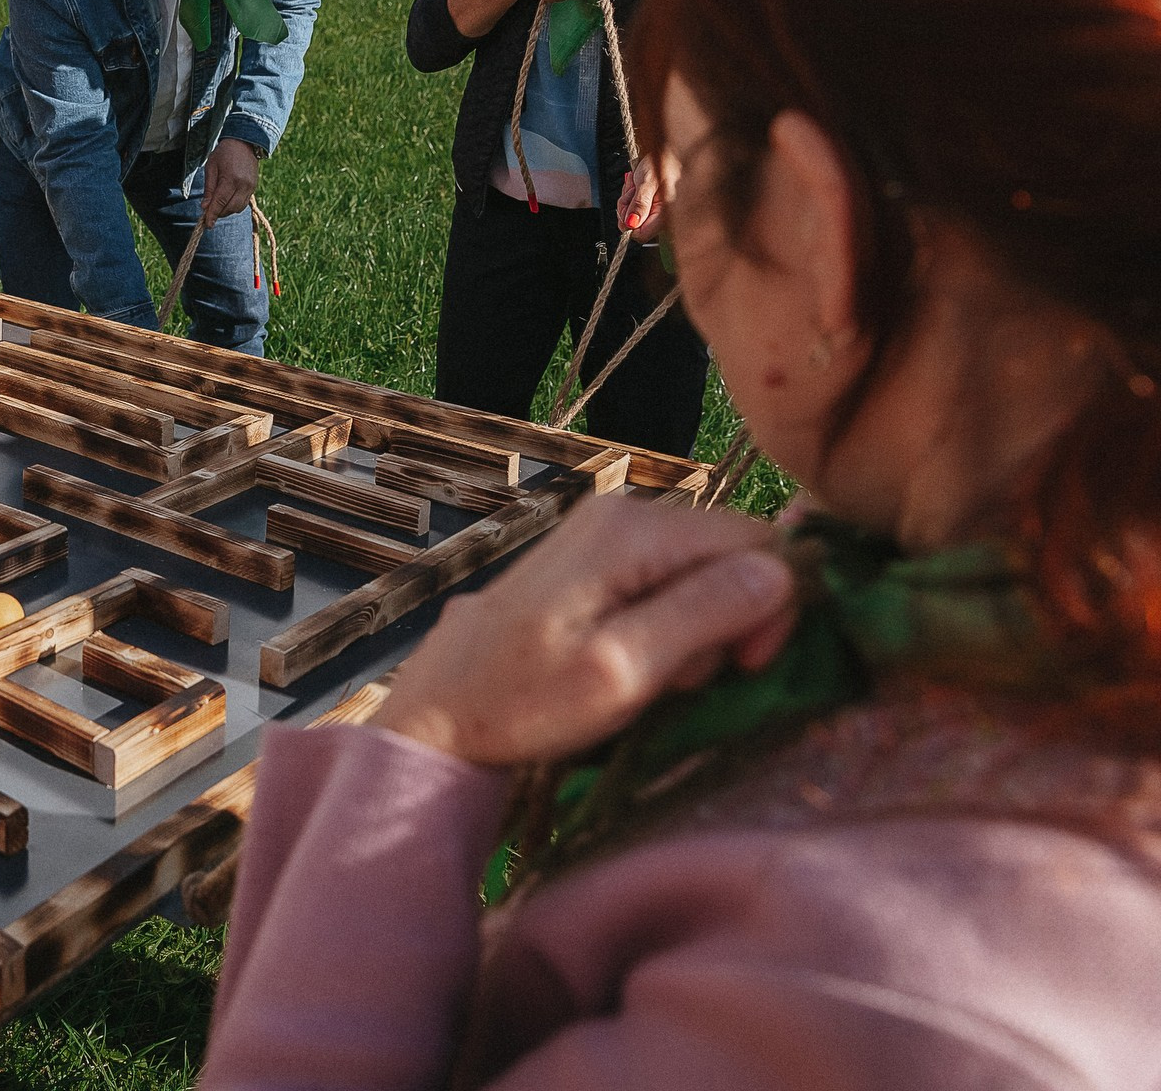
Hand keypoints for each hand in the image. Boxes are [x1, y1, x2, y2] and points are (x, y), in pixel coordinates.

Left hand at [200, 137, 259, 225]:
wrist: (244, 143)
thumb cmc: (224, 153)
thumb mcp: (211, 167)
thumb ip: (209, 188)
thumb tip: (205, 207)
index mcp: (231, 179)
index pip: (220, 202)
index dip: (212, 215)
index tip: (206, 225)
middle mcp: (243, 185)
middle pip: (230, 208)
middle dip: (219, 213)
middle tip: (208, 213)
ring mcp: (251, 187)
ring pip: (238, 208)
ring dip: (226, 211)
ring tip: (217, 206)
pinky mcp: (254, 188)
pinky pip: (243, 203)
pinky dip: (234, 206)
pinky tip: (226, 201)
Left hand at [372, 497, 796, 768]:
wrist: (440, 712)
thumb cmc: (523, 702)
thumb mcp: (622, 670)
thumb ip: (703, 615)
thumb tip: (782, 571)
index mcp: (634, 528)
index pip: (760, 544)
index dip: (771, 609)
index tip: (743, 668)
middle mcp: (622, 511)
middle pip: (730, 558)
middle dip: (725, 624)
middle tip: (674, 679)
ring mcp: (603, 532)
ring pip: (699, 577)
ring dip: (691, 636)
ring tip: (641, 677)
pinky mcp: (591, 559)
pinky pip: (662, 585)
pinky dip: (659, 630)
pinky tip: (624, 663)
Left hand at [617, 154, 663, 240]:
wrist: (667, 150)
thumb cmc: (663, 161)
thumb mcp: (648, 181)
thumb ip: (640, 204)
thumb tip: (632, 224)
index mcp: (666, 213)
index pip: (641, 234)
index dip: (628, 224)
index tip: (626, 208)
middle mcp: (662, 215)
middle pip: (633, 225)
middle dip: (626, 208)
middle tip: (632, 190)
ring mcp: (656, 210)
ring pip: (631, 216)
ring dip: (628, 200)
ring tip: (636, 185)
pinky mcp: (651, 205)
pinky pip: (633, 207)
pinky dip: (630, 196)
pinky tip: (636, 185)